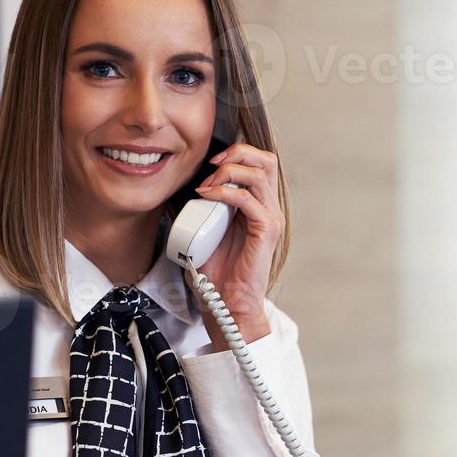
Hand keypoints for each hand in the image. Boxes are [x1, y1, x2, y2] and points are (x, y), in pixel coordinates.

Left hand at [190, 142, 282, 347]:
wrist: (226, 303)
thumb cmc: (217, 272)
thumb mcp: (208, 230)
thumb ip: (206, 207)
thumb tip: (186, 188)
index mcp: (259, 205)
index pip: (259, 163)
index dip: (236, 154)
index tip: (209, 163)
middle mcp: (270, 208)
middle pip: (266, 160)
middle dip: (237, 153)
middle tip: (212, 163)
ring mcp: (270, 218)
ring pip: (259, 173)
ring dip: (228, 171)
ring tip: (206, 183)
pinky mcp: (266, 230)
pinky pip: (248, 199)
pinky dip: (224, 192)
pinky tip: (206, 195)